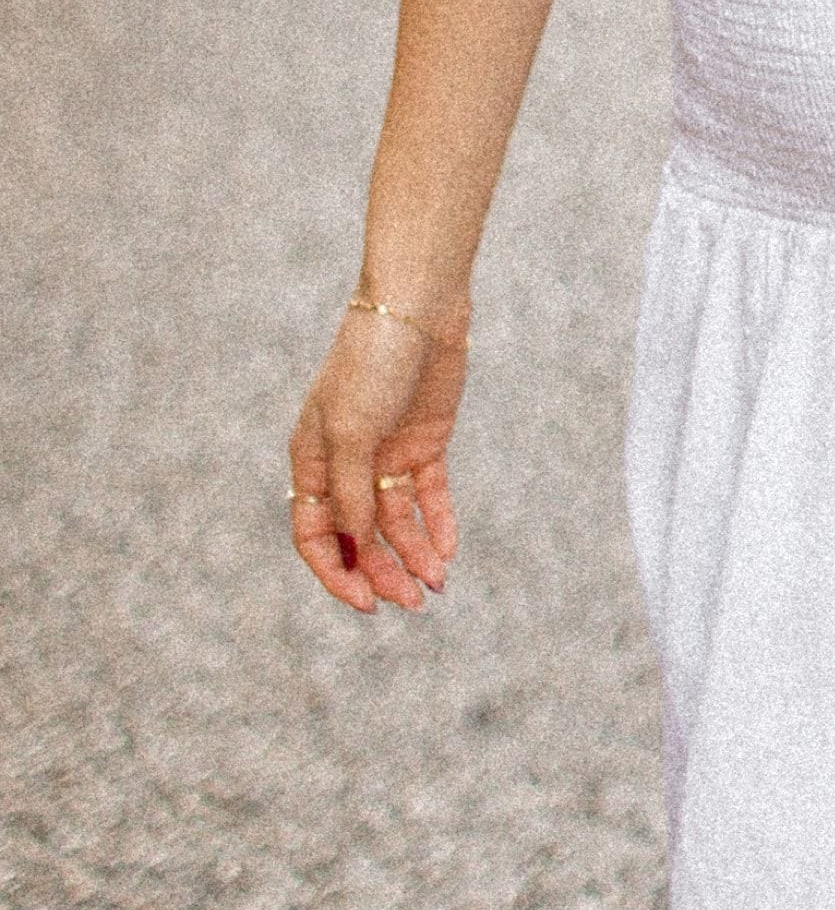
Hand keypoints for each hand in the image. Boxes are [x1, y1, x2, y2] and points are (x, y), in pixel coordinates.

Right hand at [288, 304, 468, 615]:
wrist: (419, 306)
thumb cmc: (372, 362)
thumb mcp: (353, 431)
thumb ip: (352, 493)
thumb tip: (357, 548)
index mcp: (312, 461)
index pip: (315, 534)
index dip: (337, 572)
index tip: (365, 603)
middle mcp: (347, 464)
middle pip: (361, 536)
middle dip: (383, 572)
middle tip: (413, 601)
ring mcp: (387, 454)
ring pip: (397, 522)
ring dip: (415, 554)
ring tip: (437, 583)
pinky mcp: (425, 442)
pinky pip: (429, 496)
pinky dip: (438, 523)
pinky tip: (448, 548)